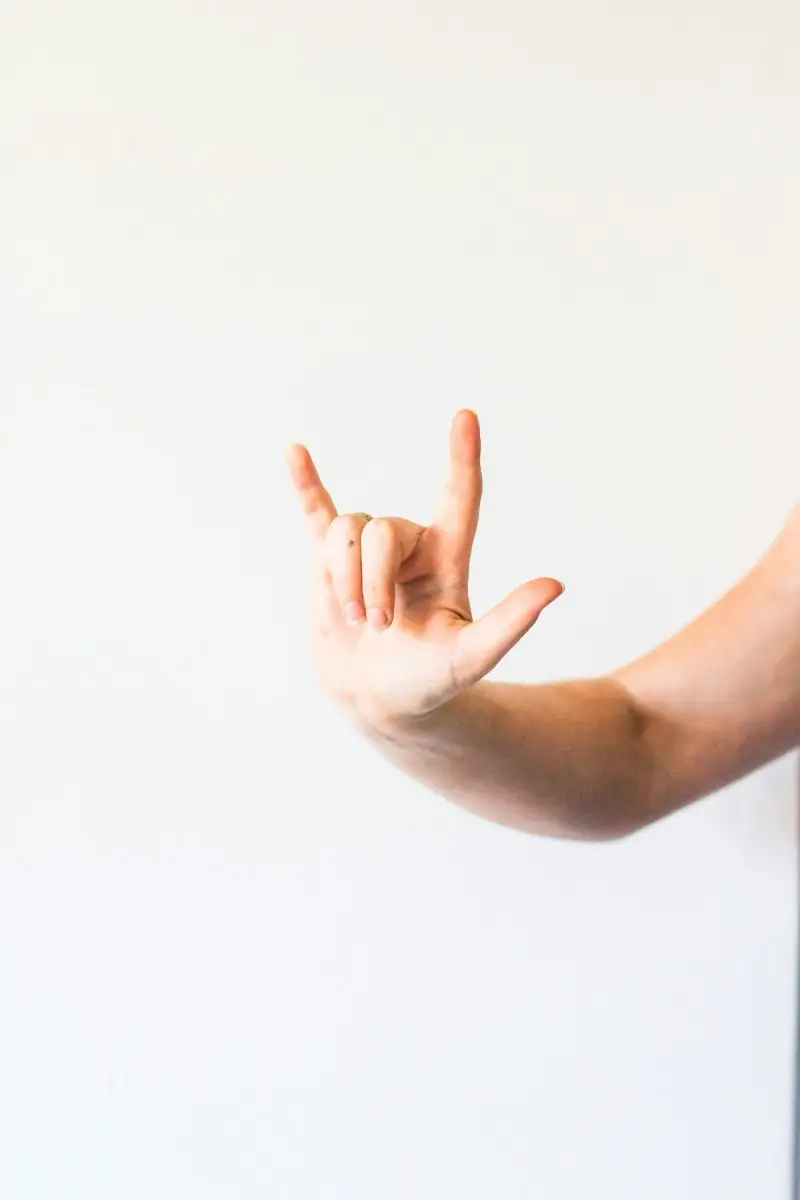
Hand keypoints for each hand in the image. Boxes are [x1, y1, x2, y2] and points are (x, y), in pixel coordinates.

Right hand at [287, 410, 563, 728]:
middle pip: (382, 530)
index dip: (462, 458)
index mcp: (447, 559)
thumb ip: (511, 622)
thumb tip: (555, 586)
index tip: (465, 417)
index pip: (459, 498)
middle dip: (374, 580)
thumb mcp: (472, 656)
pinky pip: (317, 513)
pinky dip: (306, 484)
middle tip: (379, 625)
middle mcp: (409, 547)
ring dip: (344, 578)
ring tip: (355, 619)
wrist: (378, 701)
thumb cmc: (431, 682)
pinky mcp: (331, 562)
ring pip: (345, 532)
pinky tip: (295, 452)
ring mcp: (368, 552)